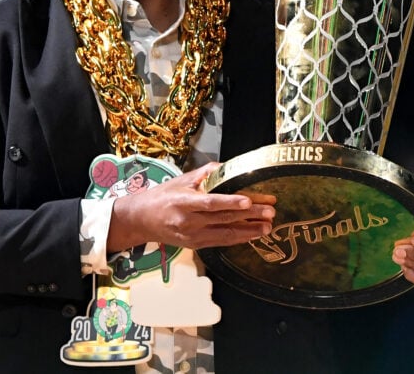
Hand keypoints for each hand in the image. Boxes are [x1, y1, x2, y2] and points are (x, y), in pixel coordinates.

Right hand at [108, 162, 275, 251]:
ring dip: (249, 230)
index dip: (231, 201)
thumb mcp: (182, 179)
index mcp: (183, 201)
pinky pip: (221, 241)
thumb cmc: (164, 196)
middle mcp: (188, 221)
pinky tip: (253, 234)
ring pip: (225, 233)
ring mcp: (193, 236)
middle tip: (270, 210)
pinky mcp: (196, 245)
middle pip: (224, 217)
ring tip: (268, 226)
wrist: (143, 220)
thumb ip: (206, 173)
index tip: (249, 199)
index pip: (210, 202)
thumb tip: (229, 168)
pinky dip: (238, 238)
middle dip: (249, 214)